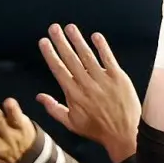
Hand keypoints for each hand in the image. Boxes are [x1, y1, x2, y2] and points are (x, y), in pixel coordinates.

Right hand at [38, 24, 141, 162]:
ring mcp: (103, 80)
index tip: (44, 41)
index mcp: (74, 94)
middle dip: (61, 42)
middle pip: (71, 59)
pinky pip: (109, 59)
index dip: (50, 54)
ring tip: (70, 28)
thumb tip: (39, 97)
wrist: (125, 134)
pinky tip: (96, 36)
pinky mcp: (119, 78)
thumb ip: (54, 108)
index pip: (59, 69)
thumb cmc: (97, 130)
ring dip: (78, 40)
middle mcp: (86, 85)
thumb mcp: (71, 123)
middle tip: (54, 28)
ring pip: (88, 56)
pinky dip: (102, 47)